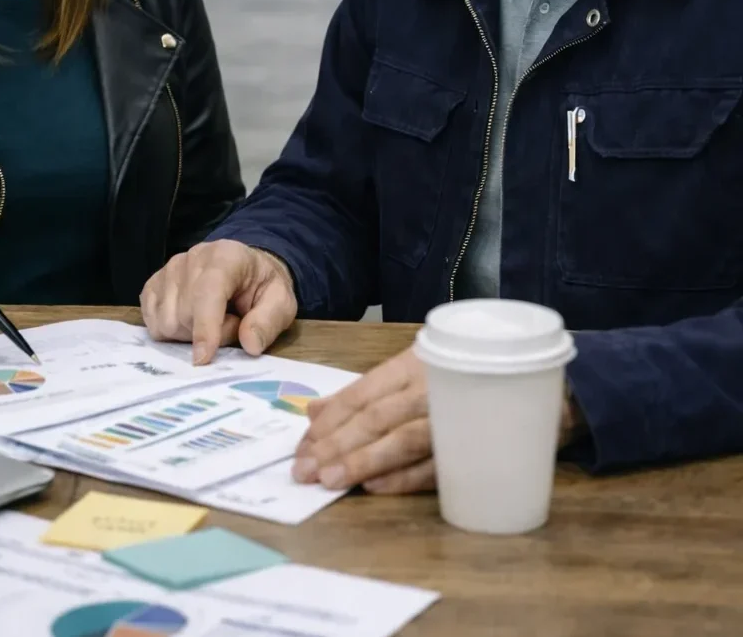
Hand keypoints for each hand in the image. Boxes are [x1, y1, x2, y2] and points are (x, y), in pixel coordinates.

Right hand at [140, 239, 296, 363]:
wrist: (246, 270)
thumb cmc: (262, 288)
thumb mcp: (281, 303)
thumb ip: (268, 321)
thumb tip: (250, 344)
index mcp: (226, 256)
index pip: (208, 291)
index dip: (205, 326)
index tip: (204, 358)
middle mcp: (192, 258)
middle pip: (185, 313)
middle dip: (209, 334)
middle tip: (232, 325)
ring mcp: (168, 270)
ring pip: (166, 322)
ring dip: (189, 335)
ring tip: (212, 322)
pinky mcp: (153, 285)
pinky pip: (152, 323)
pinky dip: (171, 333)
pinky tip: (191, 322)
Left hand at [293, 345, 583, 494]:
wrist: (552, 385)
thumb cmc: (472, 377)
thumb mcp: (418, 372)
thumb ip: (368, 392)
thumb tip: (315, 411)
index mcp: (415, 365)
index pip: (362, 393)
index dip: (329, 420)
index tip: (301, 446)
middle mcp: (432, 387)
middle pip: (376, 418)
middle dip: (335, 444)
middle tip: (303, 470)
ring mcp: (456, 416)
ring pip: (402, 439)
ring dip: (363, 461)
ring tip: (330, 479)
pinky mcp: (478, 445)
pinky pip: (438, 464)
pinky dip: (406, 477)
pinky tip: (376, 487)